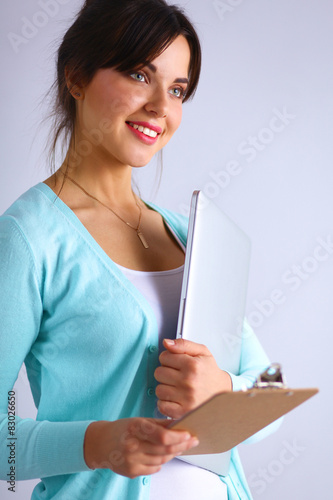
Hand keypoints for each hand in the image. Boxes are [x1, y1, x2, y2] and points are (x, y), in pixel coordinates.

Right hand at [83, 418, 198, 477]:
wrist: (100, 444)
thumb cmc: (123, 429)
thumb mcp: (139, 420)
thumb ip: (159, 424)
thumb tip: (179, 425)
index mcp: (135, 427)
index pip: (161, 436)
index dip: (178, 437)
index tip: (189, 434)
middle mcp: (132, 445)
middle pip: (164, 450)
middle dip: (182, 445)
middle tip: (193, 441)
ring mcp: (131, 461)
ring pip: (161, 460)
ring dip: (173, 454)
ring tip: (179, 447)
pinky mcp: (131, 472)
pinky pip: (154, 469)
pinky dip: (161, 462)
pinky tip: (161, 455)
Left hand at [154, 338, 231, 418]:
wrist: (222, 393)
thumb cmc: (210, 372)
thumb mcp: (202, 352)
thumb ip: (183, 344)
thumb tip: (166, 342)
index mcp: (192, 365)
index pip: (164, 357)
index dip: (168, 359)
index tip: (176, 363)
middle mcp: (188, 382)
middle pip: (159, 373)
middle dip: (166, 372)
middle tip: (177, 375)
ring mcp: (185, 398)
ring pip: (159, 389)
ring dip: (165, 387)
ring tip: (177, 387)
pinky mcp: (182, 412)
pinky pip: (161, 406)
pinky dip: (165, 402)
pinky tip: (175, 398)